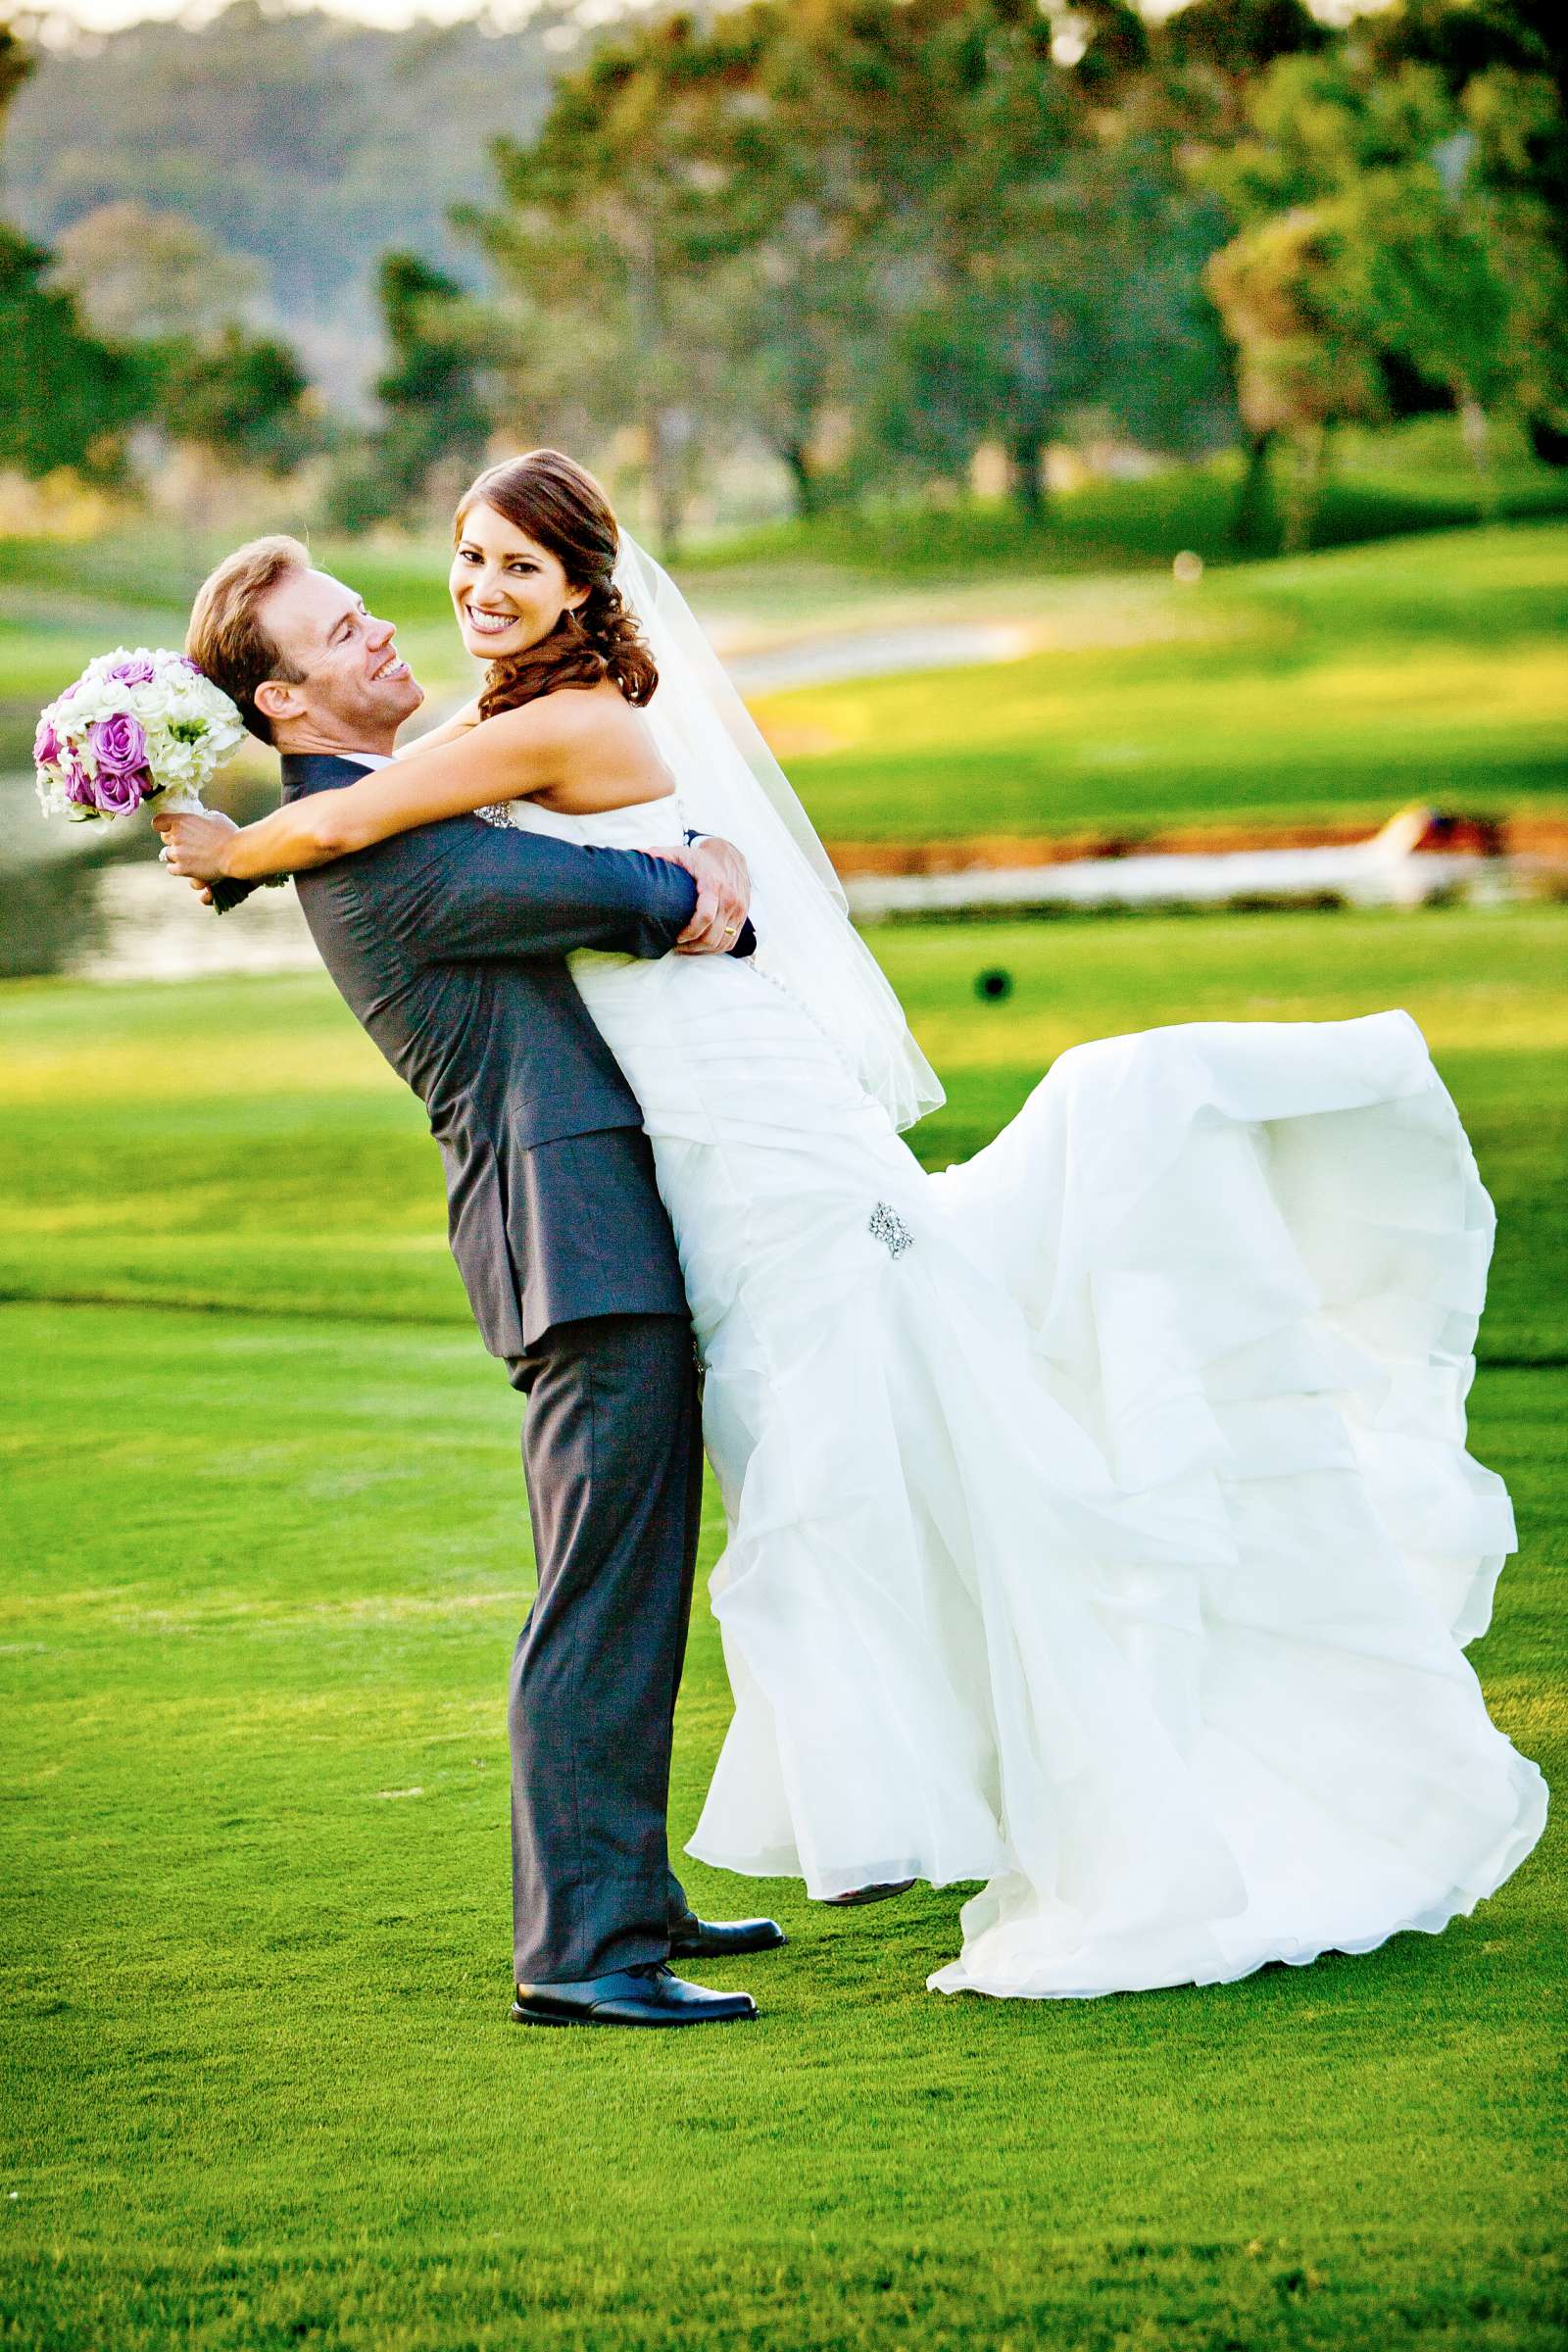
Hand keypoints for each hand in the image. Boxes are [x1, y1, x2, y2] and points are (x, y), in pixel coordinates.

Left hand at [154, 808, 238, 884]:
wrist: (235, 853)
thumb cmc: (229, 833)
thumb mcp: (214, 817)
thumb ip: (201, 818)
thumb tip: (199, 819)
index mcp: (181, 821)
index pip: (158, 822)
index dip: (163, 825)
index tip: (170, 828)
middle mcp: (176, 836)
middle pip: (164, 839)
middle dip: (173, 840)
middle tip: (186, 843)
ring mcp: (177, 854)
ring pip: (167, 855)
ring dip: (176, 855)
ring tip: (189, 856)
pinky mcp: (182, 869)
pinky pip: (171, 869)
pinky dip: (178, 868)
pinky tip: (187, 867)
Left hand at [651, 836, 750, 954]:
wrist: (729, 856)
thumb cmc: (700, 859)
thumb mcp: (680, 853)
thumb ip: (660, 855)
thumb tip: (639, 854)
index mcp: (714, 885)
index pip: (706, 916)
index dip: (690, 932)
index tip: (676, 937)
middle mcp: (731, 899)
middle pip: (713, 935)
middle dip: (693, 946)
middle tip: (676, 946)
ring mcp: (739, 910)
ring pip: (722, 943)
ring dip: (703, 950)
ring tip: (686, 948)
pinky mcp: (743, 917)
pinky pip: (731, 942)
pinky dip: (716, 949)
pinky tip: (700, 947)